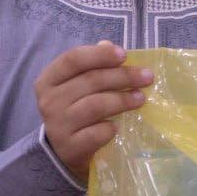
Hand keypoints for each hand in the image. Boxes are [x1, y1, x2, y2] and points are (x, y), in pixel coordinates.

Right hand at [34, 40, 153, 182]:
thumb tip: (108, 45)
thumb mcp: (79, 85)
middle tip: (147, 77)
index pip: (72, 59)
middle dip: (123, 76)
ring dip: (122, 100)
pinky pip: (96, 133)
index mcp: (49, 80)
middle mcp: (49, 101)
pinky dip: (111, 128)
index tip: (124, 55)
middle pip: (90, 81)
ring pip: (95, 105)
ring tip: (141, 98)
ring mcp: (57, 126)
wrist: (65, 150)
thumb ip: (92, 65)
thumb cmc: (77, 109)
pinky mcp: (70, 148)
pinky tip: (118, 126)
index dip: (100, 54)